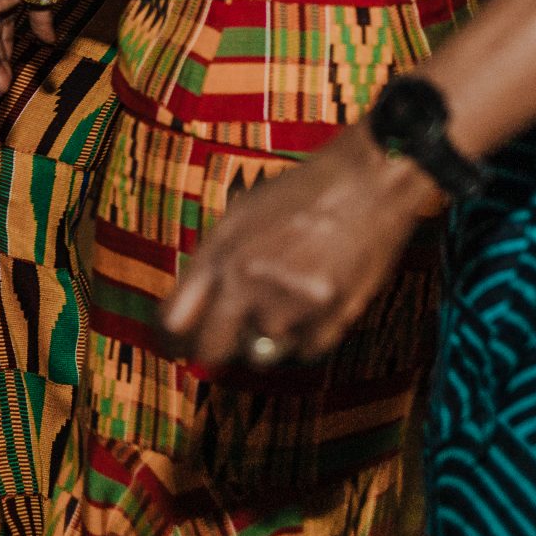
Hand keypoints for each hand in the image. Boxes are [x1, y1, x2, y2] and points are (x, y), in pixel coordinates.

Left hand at [160, 127, 433, 368]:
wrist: (367, 184)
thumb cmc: (301, 194)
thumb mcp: (239, 216)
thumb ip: (210, 265)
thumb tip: (185, 313)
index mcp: (222, 256)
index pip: (173, 323)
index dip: (169, 340)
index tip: (174, 344)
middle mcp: (250, 285)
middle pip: (211, 351)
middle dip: (213, 346)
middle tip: (224, 335)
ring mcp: (291, 308)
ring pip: (261, 352)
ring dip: (266, 335)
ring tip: (287, 292)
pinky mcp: (330, 322)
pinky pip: (304, 351)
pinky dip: (306, 334)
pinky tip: (316, 297)